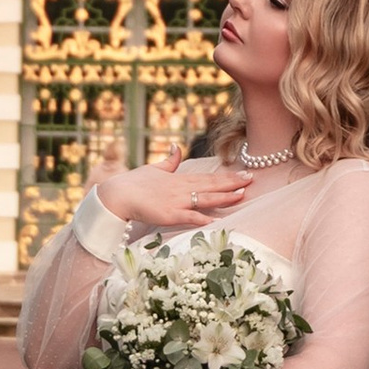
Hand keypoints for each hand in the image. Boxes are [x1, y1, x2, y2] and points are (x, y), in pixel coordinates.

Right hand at [98, 140, 253, 234]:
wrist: (116, 194)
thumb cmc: (132, 183)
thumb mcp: (154, 168)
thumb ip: (169, 161)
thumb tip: (176, 148)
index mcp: (179, 179)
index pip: (209, 177)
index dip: (228, 176)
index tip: (245, 173)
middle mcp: (181, 188)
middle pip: (212, 185)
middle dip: (233, 183)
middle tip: (253, 179)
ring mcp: (176, 201)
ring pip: (205, 198)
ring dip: (224, 197)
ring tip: (242, 194)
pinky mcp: (168, 214)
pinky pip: (189, 217)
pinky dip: (203, 219)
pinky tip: (216, 221)